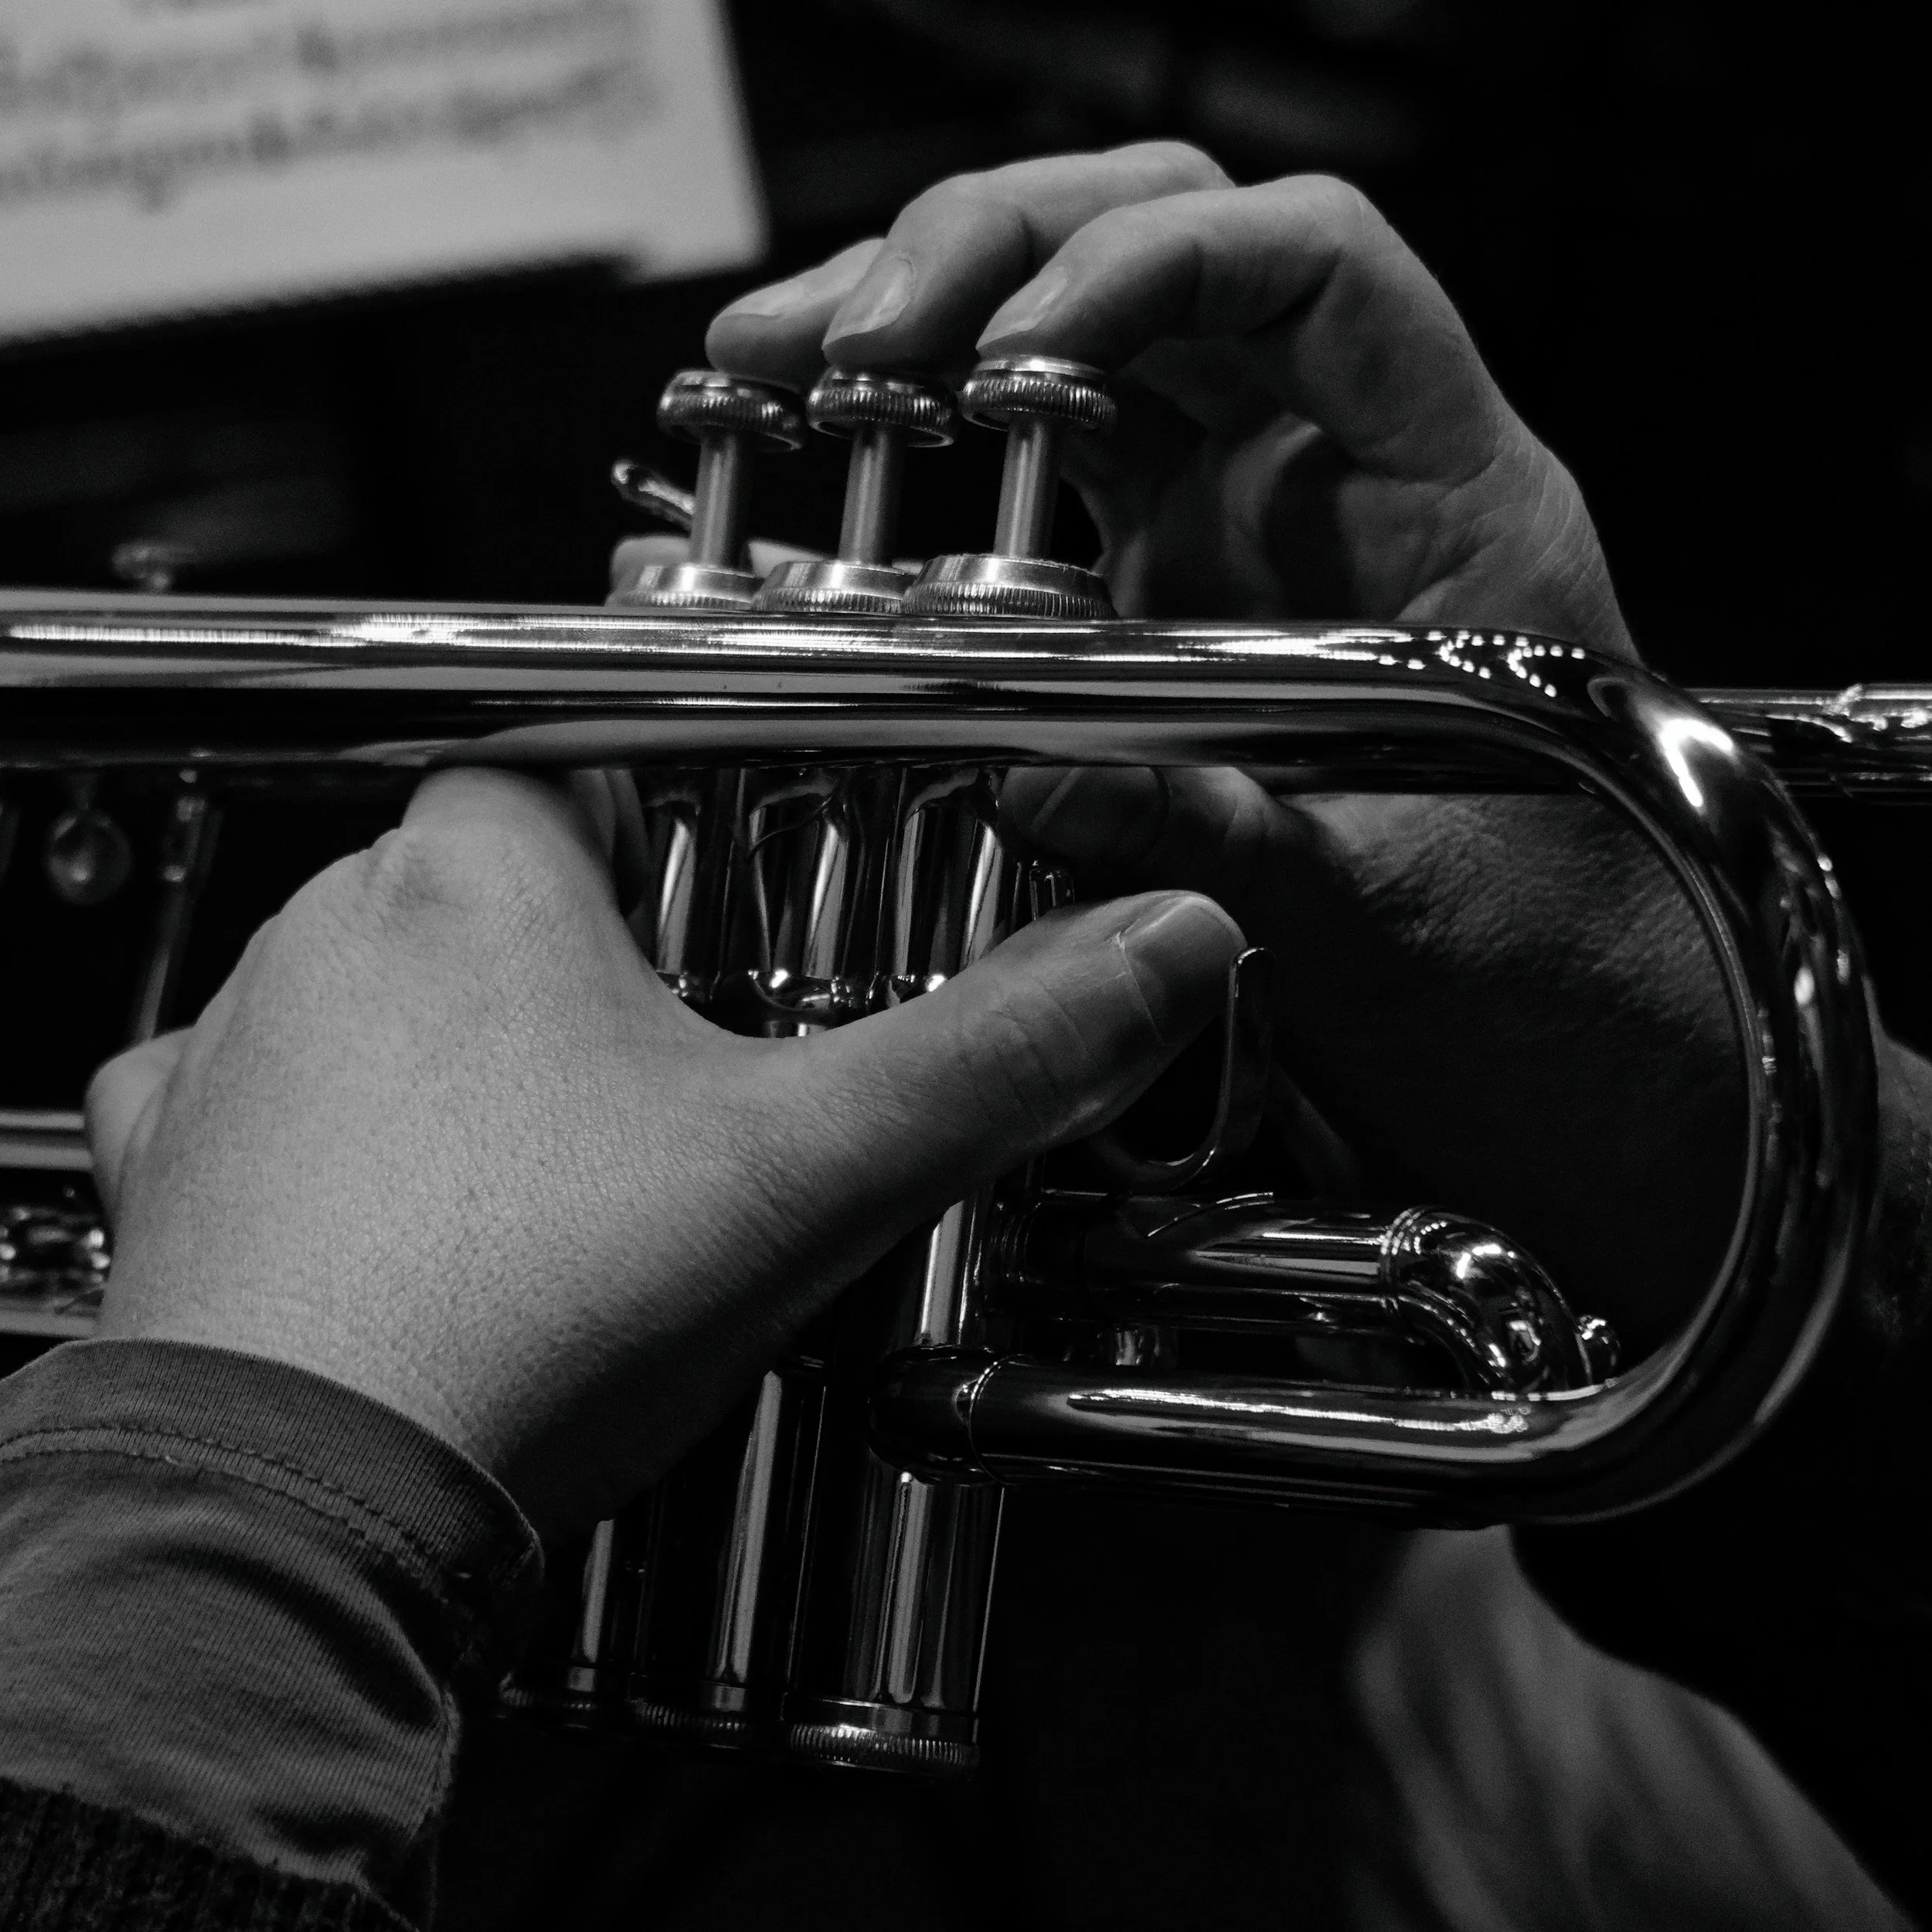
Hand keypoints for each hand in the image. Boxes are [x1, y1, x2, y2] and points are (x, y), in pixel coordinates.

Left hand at [83, 768, 1240, 1534]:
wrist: (308, 1505)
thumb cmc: (532, 1312)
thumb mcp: (817, 1167)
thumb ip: (1003, 1051)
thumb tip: (1171, 941)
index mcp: (481, 878)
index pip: (573, 770)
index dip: (657, 836)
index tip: (713, 916)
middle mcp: (327, 933)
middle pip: (474, 888)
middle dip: (573, 963)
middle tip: (665, 1074)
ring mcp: (230, 1052)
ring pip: (358, 988)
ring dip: (448, 1045)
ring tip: (548, 1165)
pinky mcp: (167, 1172)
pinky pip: (235, 1102)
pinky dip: (312, 1133)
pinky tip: (394, 1204)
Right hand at [702, 145, 1742, 1352]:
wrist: (1550, 1031)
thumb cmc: (1534, 956)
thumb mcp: (1396, 910)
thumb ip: (1237, 841)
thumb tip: (1043, 785)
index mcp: (1445, 500)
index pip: (1316, 269)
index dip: (1162, 260)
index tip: (1021, 342)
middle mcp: (1331, 479)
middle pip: (1166, 244)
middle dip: (993, 251)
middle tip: (852, 338)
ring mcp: (1235, 523)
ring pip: (1079, 334)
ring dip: (925, 320)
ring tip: (777, 361)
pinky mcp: (1155, 588)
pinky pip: (1034, 456)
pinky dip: (925, 432)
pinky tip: (822, 441)